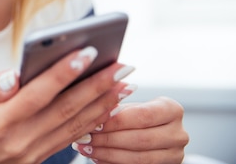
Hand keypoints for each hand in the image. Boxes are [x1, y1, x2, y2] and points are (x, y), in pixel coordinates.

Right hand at [0, 47, 134, 163]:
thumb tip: (14, 75)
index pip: (37, 95)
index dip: (63, 73)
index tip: (86, 53)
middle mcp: (19, 142)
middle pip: (65, 110)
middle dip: (96, 85)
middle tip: (121, 65)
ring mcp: (31, 153)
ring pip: (73, 126)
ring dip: (102, 103)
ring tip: (124, 83)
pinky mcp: (37, 158)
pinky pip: (70, 138)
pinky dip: (91, 122)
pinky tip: (105, 108)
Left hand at [72, 97, 188, 162]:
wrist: (149, 132)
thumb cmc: (133, 115)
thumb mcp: (128, 106)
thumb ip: (115, 105)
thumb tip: (95, 108)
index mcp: (172, 109)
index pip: (142, 116)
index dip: (116, 121)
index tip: (93, 122)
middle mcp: (179, 133)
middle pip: (140, 139)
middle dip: (108, 139)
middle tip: (84, 138)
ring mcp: (176, 154)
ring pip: (139, 158)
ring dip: (108, 154)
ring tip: (85, 148)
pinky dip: (112, 163)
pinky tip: (96, 157)